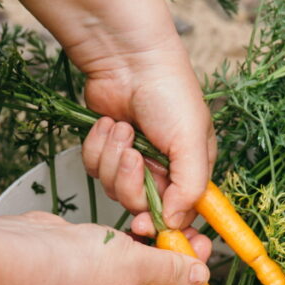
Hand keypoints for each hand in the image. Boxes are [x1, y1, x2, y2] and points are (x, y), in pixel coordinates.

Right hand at [0, 211, 211, 284]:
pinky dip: (136, 240)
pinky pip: (124, 253)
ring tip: (173, 227)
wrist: (32, 253)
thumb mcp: (140, 266)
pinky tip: (142, 223)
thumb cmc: (82, 268)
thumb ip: (172, 269)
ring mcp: (103, 283)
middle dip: (182, 270)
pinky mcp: (91, 260)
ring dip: (160, 250)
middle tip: (196, 243)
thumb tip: (200, 277)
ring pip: (143, 270)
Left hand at [80, 58, 215, 236]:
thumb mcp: (191, 141)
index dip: (159, 224)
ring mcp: (131, 163)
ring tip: (122, 127)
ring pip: (112, 189)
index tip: (143, 225)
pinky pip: (93, 169)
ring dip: (113, 158)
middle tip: (134, 154)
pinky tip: (108, 124)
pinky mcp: (105, 151)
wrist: (128, 58)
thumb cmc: (169, 93)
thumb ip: (190, 187)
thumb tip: (174, 223)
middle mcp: (161, 171)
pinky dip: (97, 147)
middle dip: (130, 181)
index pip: (177, 216)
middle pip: (139, 206)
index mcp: (190, 172)